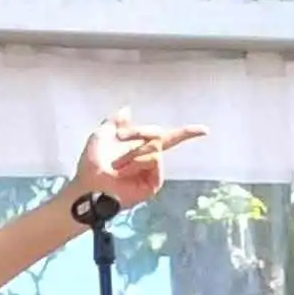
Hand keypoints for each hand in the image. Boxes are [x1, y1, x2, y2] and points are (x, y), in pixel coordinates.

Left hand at [69, 110, 207, 212]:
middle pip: (159, 136)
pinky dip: (137, 161)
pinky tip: (124, 171)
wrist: (88, 184)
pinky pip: (153, 159)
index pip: (168, 138)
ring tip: (117, 165)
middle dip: (137, 133)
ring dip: (132, 152)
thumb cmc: (91, 164)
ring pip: (154, 147)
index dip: (187, 133)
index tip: (205, 130)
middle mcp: (151, 159)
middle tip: (119, 138)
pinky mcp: (154, 183)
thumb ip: (114, 121)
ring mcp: (153, 172)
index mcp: (141, 148)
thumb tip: (127, 110)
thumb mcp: (100, 135)